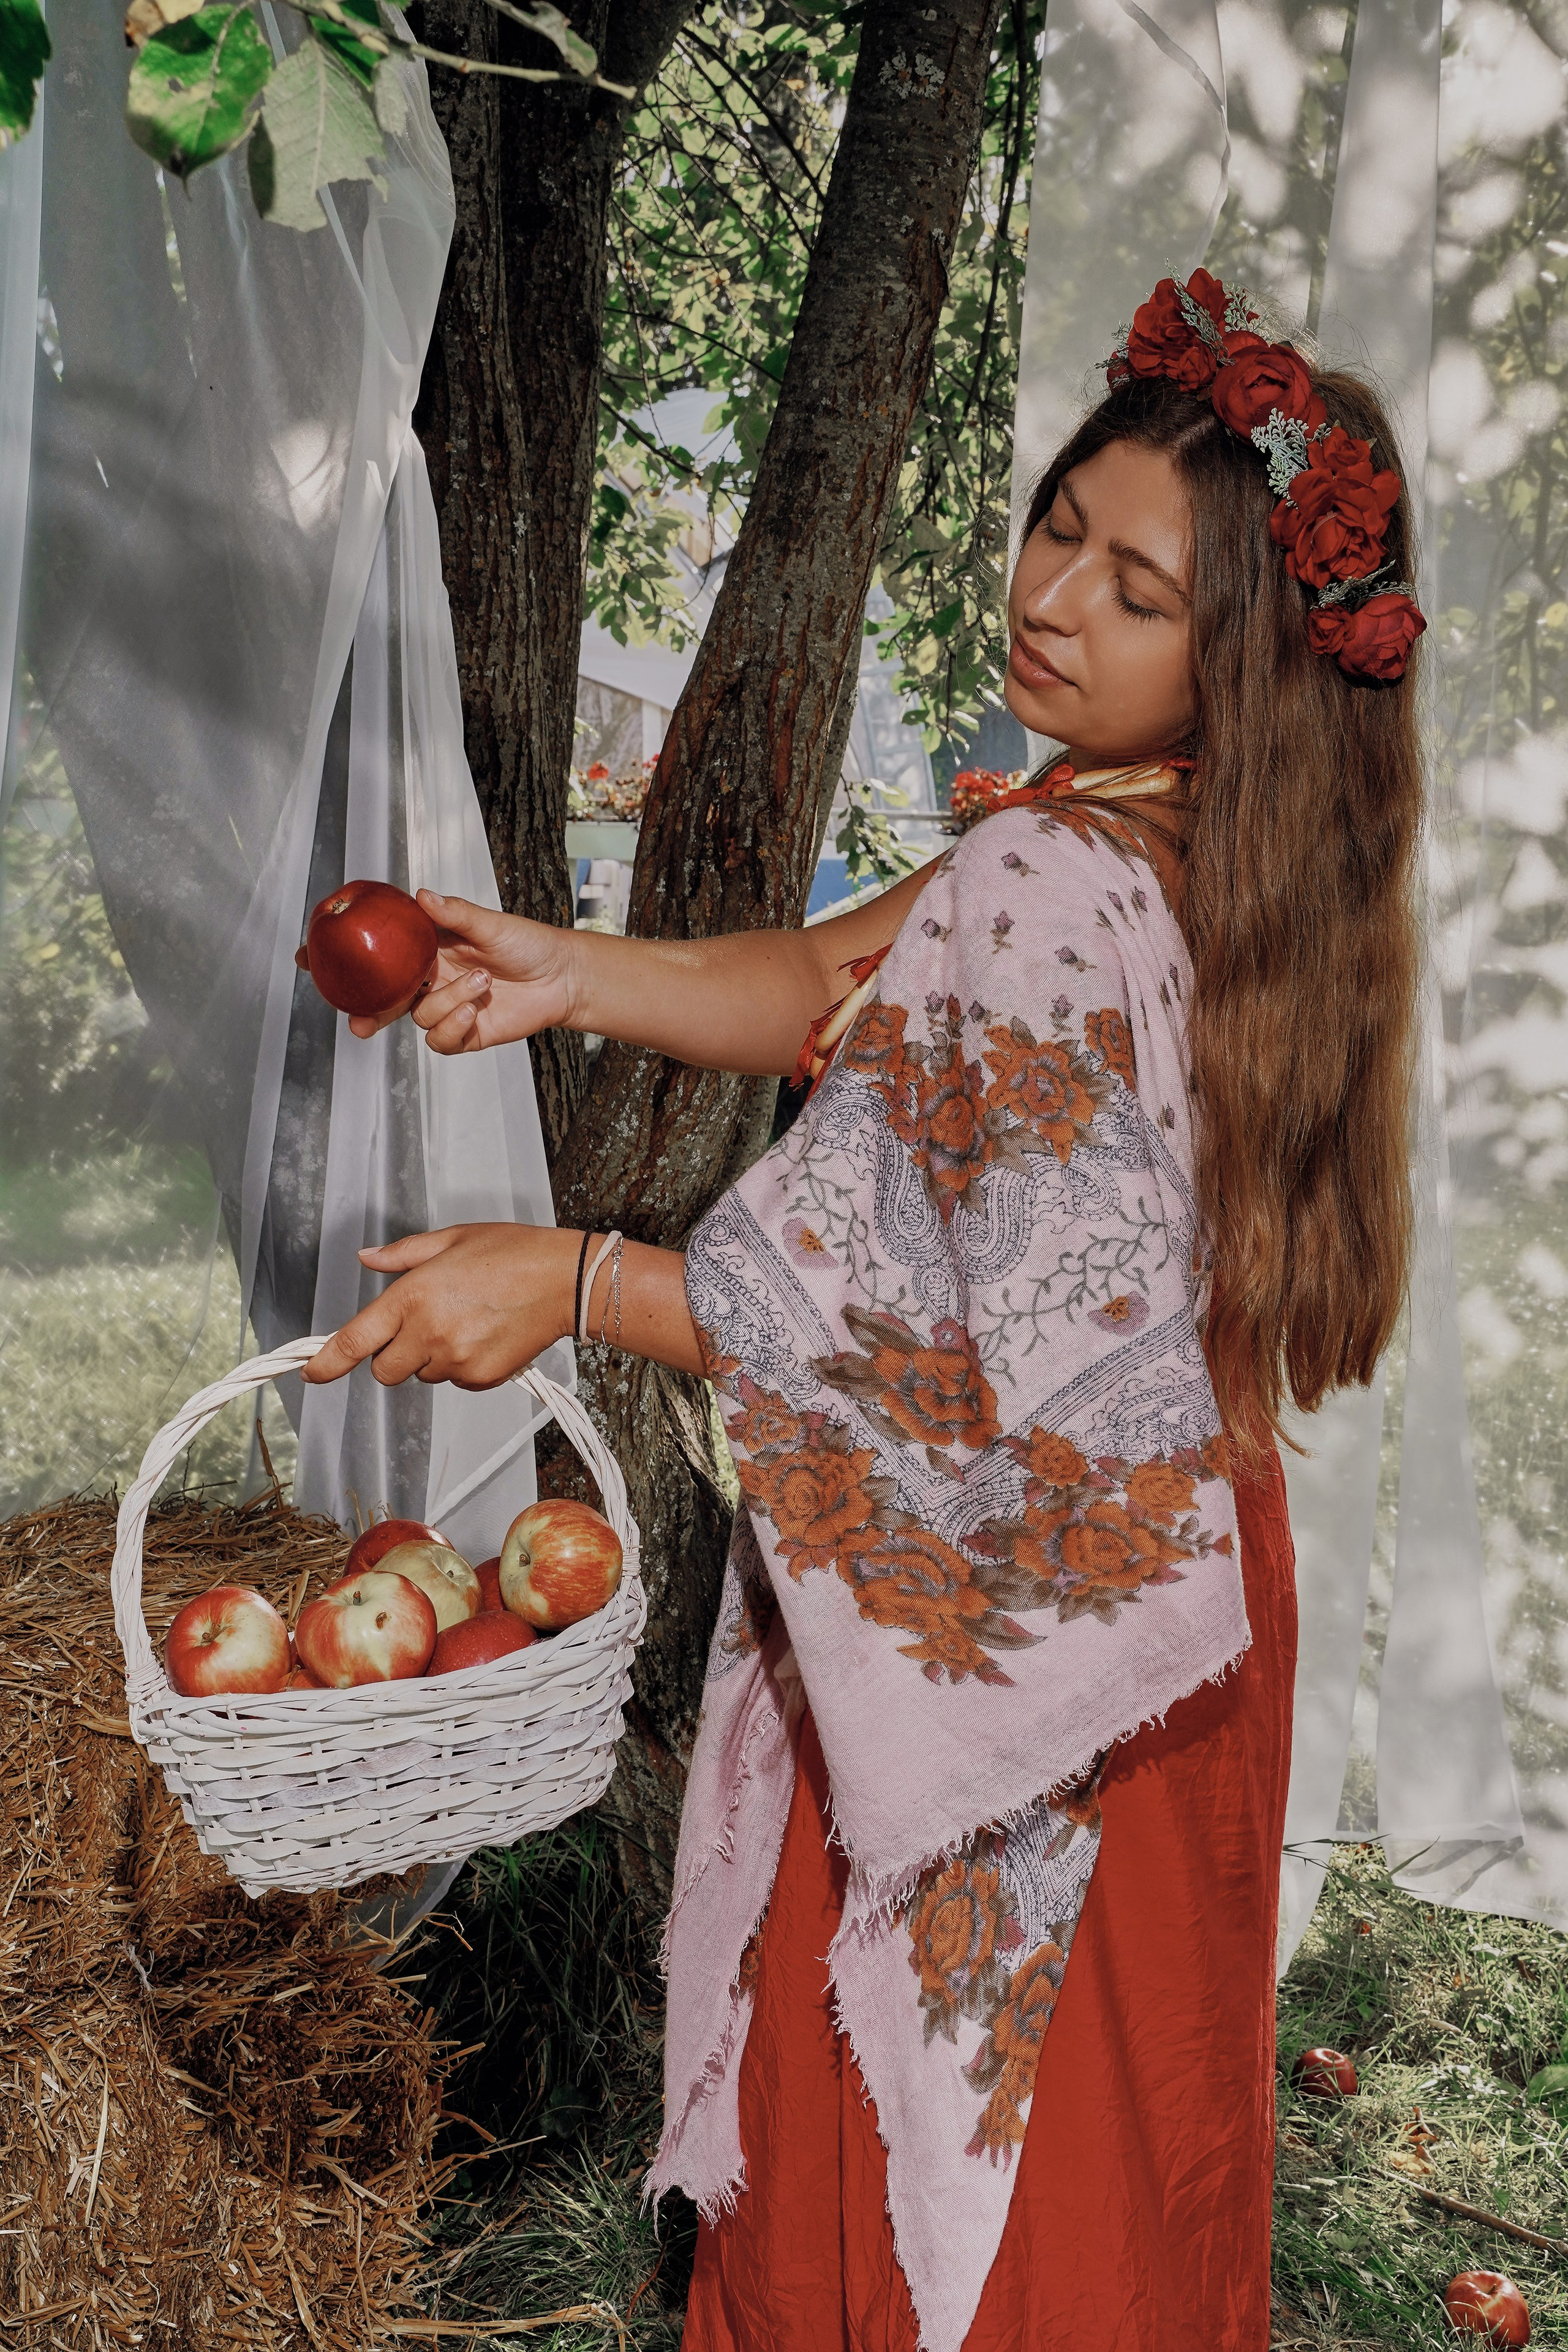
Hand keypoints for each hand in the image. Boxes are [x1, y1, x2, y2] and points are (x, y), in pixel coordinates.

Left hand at [301, 1224, 575, 1388]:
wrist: (567, 1282)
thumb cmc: (513, 1252)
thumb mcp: (452, 1239)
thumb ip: (402, 1255)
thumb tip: (367, 1258)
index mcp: (414, 1296)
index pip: (356, 1340)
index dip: (327, 1362)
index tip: (312, 1372)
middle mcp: (429, 1333)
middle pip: (385, 1370)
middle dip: (393, 1354)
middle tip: (422, 1326)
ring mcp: (456, 1360)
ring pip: (422, 1375)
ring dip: (430, 1358)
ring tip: (466, 1322)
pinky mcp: (480, 1378)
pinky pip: (454, 1381)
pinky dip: (461, 1365)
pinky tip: (484, 1336)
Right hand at [338, 892, 578, 1050]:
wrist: (561, 977)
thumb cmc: (526, 943)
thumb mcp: (489, 922)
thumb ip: (454, 913)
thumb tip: (420, 896)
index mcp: (425, 950)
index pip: (375, 953)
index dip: (342, 956)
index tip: (308, 956)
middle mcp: (428, 980)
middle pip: (381, 997)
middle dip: (363, 1009)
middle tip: (356, 1017)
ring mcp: (444, 1008)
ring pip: (419, 1017)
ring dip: (449, 1002)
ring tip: (483, 983)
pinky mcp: (463, 1034)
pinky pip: (440, 1041)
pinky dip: (455, 1027)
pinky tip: (477, 1011)